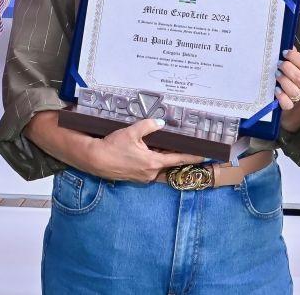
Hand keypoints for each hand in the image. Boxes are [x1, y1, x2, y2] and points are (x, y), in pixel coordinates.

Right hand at [88, 119, 203, 183]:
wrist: (95, 160)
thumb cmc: (113, 146)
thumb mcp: (132, 132)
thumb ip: (148, 126)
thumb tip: (160, 123)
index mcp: (153, 163)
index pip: (178, 159)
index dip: (192, 157)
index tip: (204, 156)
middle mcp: (150, 173)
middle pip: (168, 163)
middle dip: (174, 155)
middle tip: (182, 145)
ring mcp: (143, 177)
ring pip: (158, 166)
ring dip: (160, 157)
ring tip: (160, 146)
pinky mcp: (135, 178)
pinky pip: (149, 169)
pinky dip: (151, 160)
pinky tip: (146, 152)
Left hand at [277, 49, 299, 131]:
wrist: (283, 94)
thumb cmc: (286, 74)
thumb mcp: (289, 63)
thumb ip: (290, 55)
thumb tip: (287, 44)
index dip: (295, 57)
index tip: (284, 53)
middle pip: (299, 78)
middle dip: (288, 69)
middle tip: (278, 64)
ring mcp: (297, 95)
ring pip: (294, 91)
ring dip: (284, 81)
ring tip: (276, 75)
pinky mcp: (289, 105)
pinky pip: (288, 104)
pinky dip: (282, 97)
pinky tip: (276, 90)